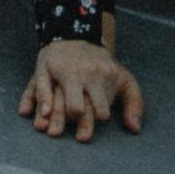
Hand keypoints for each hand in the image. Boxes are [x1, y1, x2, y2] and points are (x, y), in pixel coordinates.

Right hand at [18, 39, 144, 142]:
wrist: (77, 35)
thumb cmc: (102, 66)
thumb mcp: (124, 79)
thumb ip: (134, 103)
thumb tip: (135, 129)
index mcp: (102, 78)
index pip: (99, 105)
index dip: (98, 117)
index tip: (95, 129)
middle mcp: (82, 75)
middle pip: (77, 105)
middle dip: (79, 121)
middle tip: (81, 138)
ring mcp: (62, 71)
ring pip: (58, 98)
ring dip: (57, 118)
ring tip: (55, 132)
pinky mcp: (44, 67)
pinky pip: (39, 85)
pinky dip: (40, 100)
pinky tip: (43, 114)